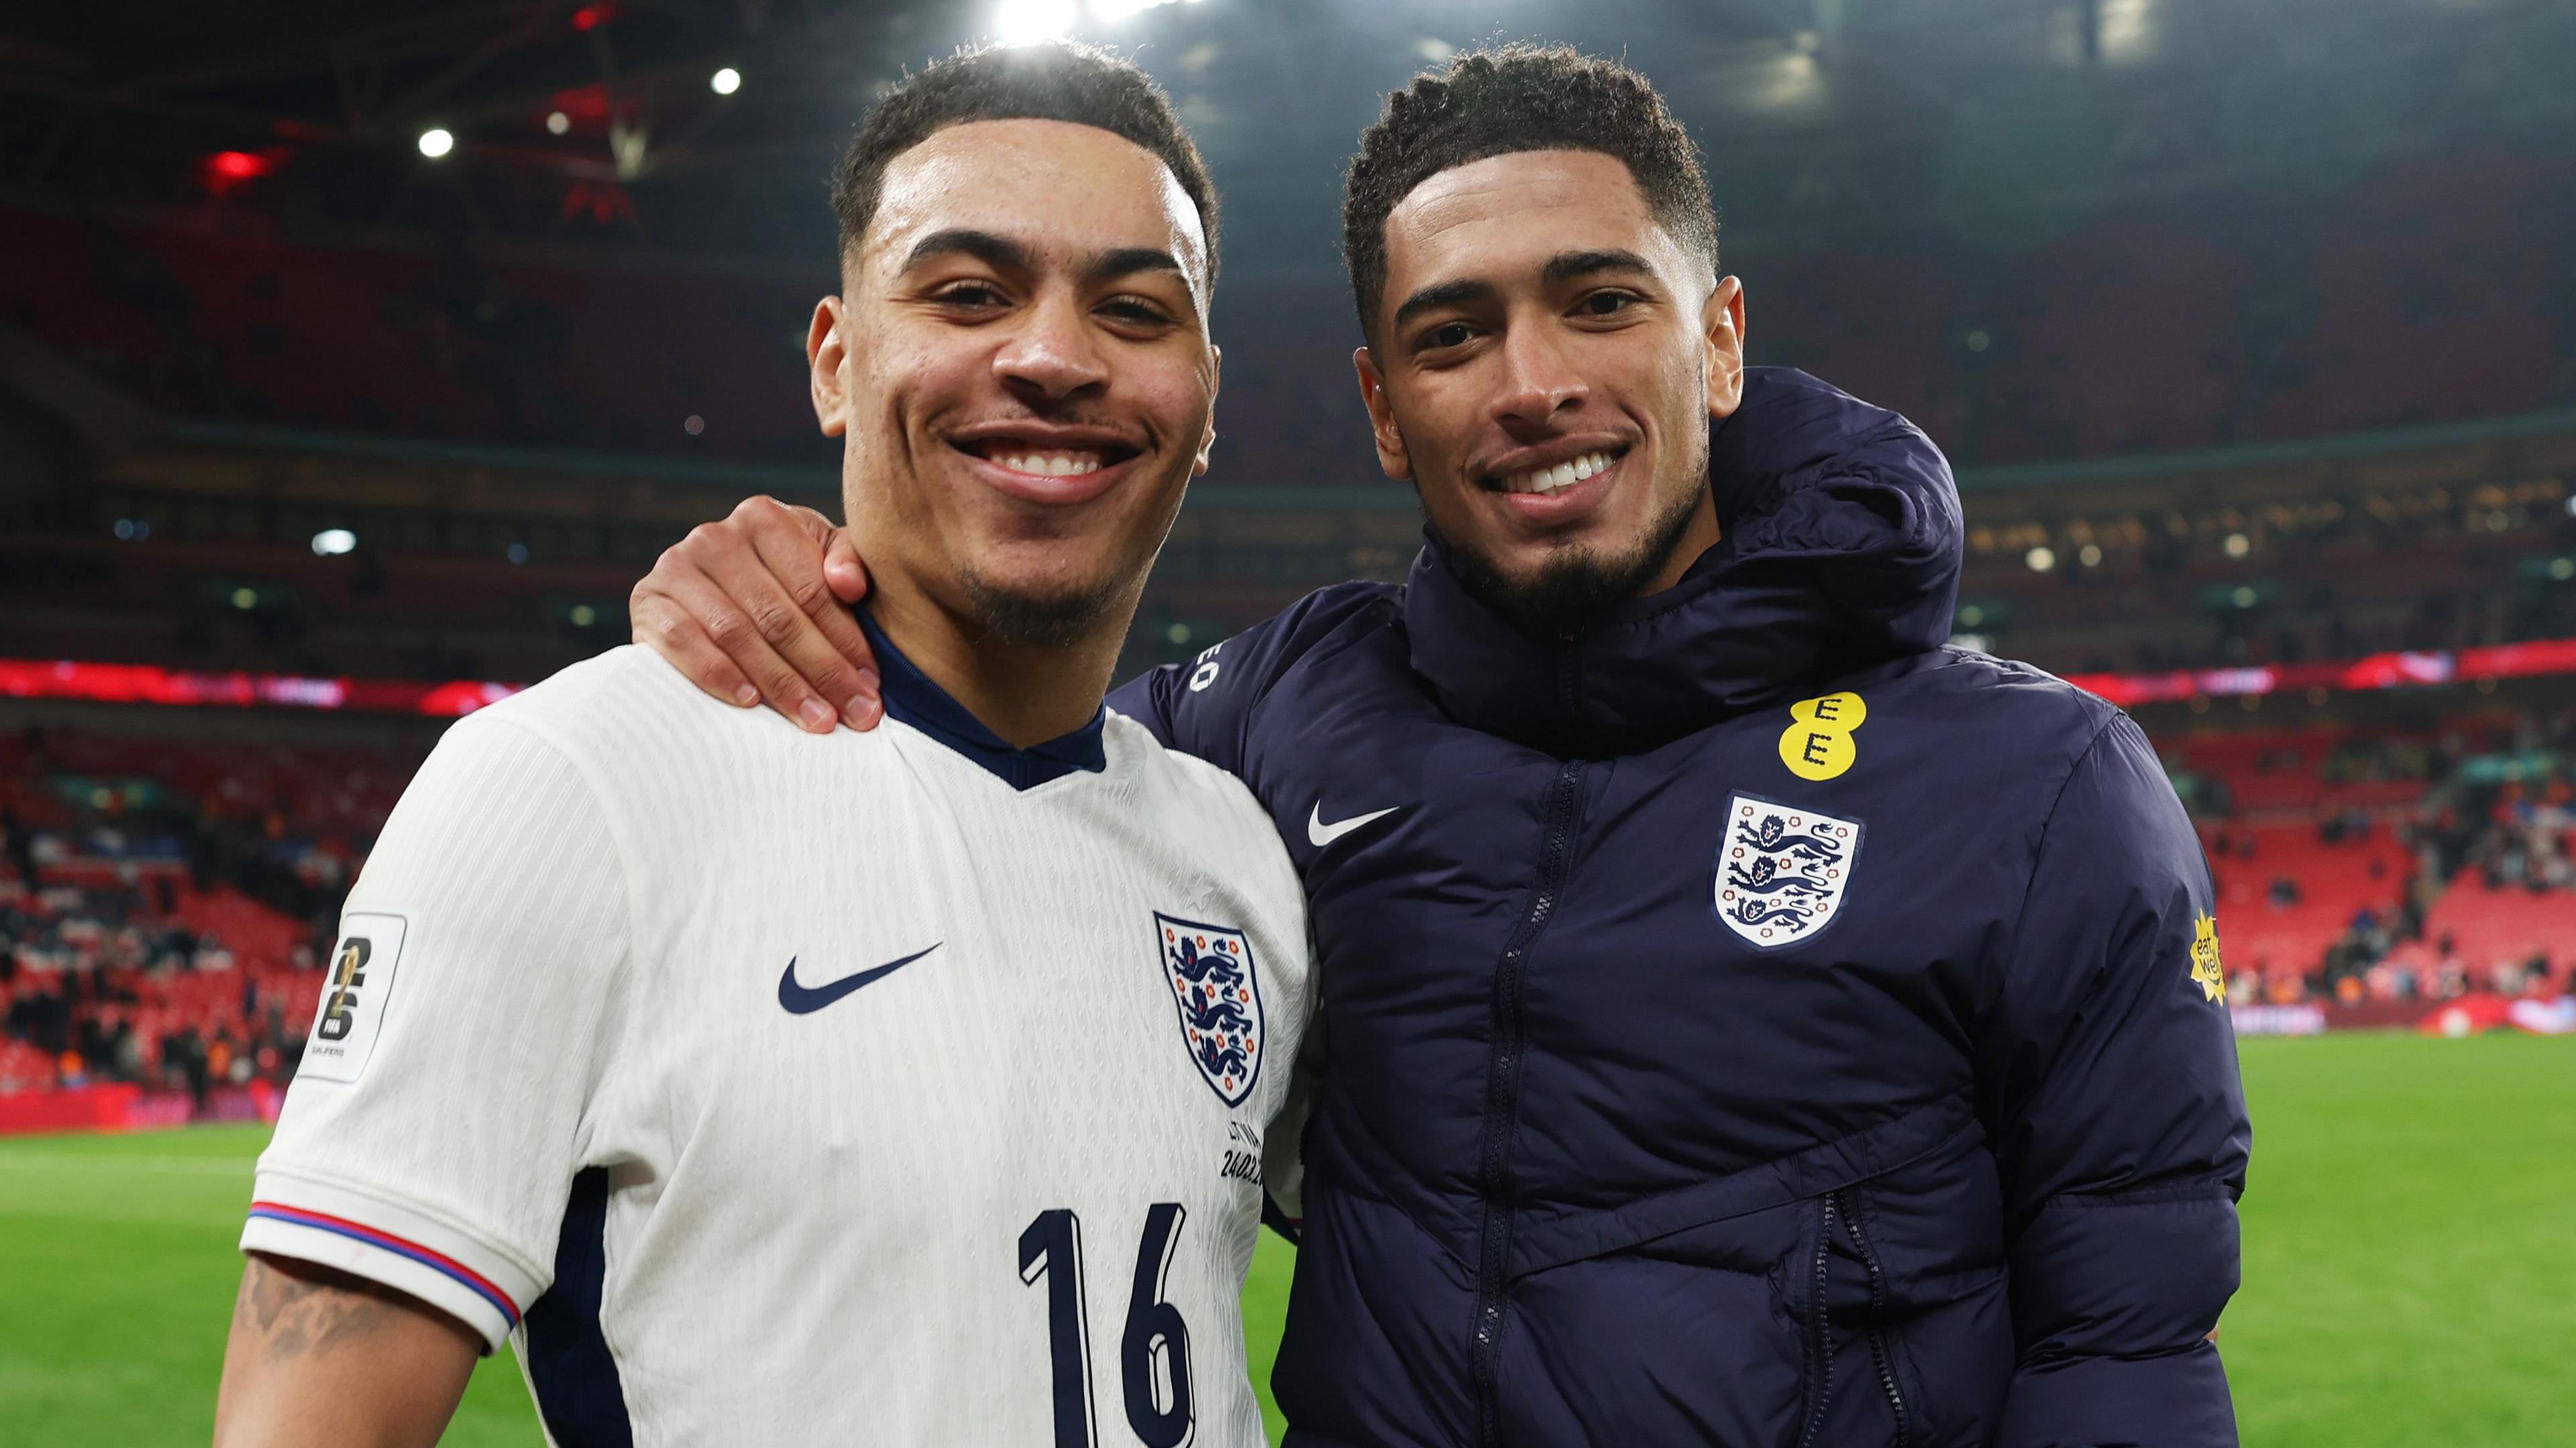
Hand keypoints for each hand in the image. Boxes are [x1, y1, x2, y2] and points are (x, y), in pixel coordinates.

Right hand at [629, 496, 881, 732]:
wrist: (709, 592)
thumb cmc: (784, 580)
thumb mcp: (821, 562)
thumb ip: (848, 562)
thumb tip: (849, 584)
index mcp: (763, 518)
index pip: (812, 589)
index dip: (846, 640)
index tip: (873, 683)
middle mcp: (715, 536)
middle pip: (777, 617)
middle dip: (823, 672)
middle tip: (856, 715)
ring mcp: (675, 567)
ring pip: (736, 634)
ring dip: (781, 683)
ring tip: (817, 720)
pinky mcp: (646, 601)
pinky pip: (683, 642)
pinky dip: (717, 674)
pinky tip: (750, 702)